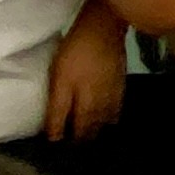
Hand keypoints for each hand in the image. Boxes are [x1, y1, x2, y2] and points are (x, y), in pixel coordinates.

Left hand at [44, 8, 127, 139]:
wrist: (103, 30)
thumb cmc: (75, 53)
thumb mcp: (59, 79)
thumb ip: (57, 107)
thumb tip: (54, 134)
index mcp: (84, 106)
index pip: (73, 131)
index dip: (62, 139)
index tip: (54, 143)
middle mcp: (100, 107)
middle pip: (91, 130)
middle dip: (81, 139)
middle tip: (71, 142)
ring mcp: (112, 98)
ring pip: (104, 123)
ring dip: (95, 131)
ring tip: (87, 135)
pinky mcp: (120, 88)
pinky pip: (115, 112)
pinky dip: (109, 120)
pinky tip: (106, 119)